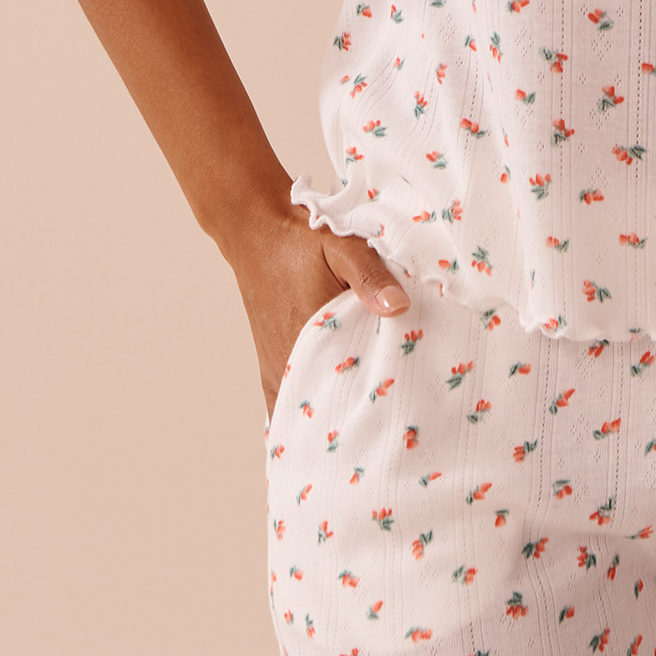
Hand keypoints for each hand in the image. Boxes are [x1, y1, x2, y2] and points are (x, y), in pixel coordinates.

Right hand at [229, 204, 409, 415]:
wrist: (256, 232)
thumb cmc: (300, 241)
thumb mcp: (342, 247)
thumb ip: (371, 277)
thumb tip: (400, 307)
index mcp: (308, 337)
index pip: (346, 390)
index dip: (374, 405)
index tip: (398, 415)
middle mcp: (287, 362)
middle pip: (327, 407)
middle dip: (356, 417)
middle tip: (391, 424)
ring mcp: (276, 368)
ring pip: (307, 409)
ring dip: (333, 414)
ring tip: (368, 421)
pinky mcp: (270, 366)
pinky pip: (290, 401)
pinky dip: (311, 409)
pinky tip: (333, 416)